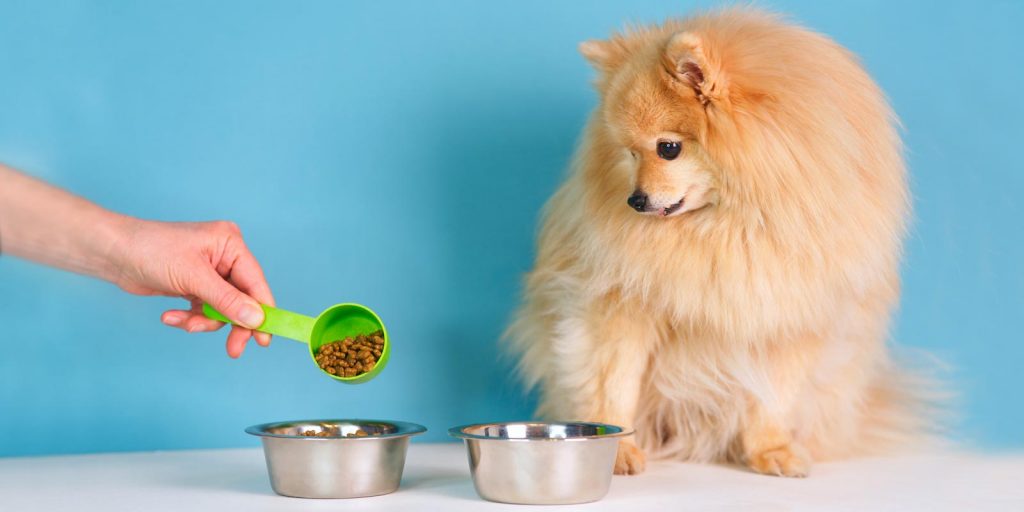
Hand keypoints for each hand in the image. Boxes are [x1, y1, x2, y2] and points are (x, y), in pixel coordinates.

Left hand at [112, 218, 274, 357]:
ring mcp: (210, 272)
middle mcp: (224, 257)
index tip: (264, 339)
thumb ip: (227, 300)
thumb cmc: (151, 251)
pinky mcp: (195, 285)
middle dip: (232, 323)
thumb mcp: (193, 278)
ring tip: (184, 323)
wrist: (113, 254)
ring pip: (222, 309)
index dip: (262, 312)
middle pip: (242, 299)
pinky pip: (204, 309)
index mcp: (231, 245)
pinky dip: (189, 317)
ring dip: (203, 321)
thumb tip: (256, 320)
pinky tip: (170, 316)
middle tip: (233, 349)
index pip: (255, 283)